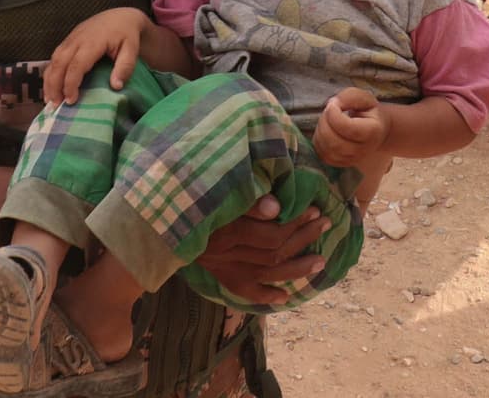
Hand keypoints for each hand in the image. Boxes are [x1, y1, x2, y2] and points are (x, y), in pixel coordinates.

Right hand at [43, 7, 147, 103]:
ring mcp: (71, 38)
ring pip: (54, 60)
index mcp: (93, 42)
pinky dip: (50, 73)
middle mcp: (77, 39)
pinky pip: (54, 57)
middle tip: (55, 105)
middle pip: (59, 63)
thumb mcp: (132, 49)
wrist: (121, 16)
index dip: (71, 83)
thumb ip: (125, 67)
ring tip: (50, 100)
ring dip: (49, 80)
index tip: (71, 100)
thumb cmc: (127, 34)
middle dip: (54, 85)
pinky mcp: (68, 40)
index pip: (77, 64)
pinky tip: (50, 87)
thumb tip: (116, 86)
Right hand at [195, 196, 330, 305]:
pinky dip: (265, 295)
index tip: (314, 209)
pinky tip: (284, 297)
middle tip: (324, 224)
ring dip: (296, 269)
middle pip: (273, 252)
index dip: (295, 223)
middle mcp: (227, 253)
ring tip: (320, 262)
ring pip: (265, 274)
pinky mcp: (220, 276)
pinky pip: (245, 291)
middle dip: (302, 239)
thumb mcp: (218, 192)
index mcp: (228, 230)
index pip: (270, 234)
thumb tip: (277, 206)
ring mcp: (224, 268)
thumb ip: (248, 200)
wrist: (164, 222)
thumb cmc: (195, 198)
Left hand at [313, 87, 387, 166]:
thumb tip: (333, 104)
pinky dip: (319, 140)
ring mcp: (351, 160)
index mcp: (372, 132)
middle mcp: (363, 150)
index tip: (333, 103)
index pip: (349, 128)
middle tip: (328, 110)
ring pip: (327, 149)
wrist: (376, 131)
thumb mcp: (364, 98)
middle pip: (335, 142)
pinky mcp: (340, 163)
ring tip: (327, 118)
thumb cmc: (368, 112)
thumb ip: (349, 97)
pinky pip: (322, 154)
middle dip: (325, 122)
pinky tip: (325, 129)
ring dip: (320, 130)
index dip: (334, 115)